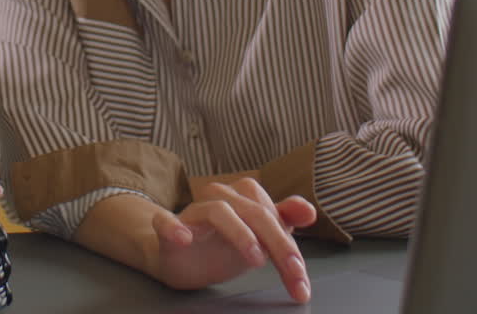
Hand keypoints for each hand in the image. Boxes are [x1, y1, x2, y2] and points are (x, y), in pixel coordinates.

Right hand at [149, 178, 316, 299]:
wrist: (180, 257)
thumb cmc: (221, 244)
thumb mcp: (258, 238)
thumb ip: (283, 222)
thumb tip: (309, 210)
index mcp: (243, 197)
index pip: (274, 216)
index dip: (290, 247)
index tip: (301, 280)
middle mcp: (220, 198)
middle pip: (254, 213)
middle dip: (278, 244)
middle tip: (292, 273)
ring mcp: (193, 212)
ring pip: (218, 210)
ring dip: (240, 233)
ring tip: (256, 258)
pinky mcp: (168, 228)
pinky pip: (166, 221)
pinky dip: (174, 226)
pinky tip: (184, 238)